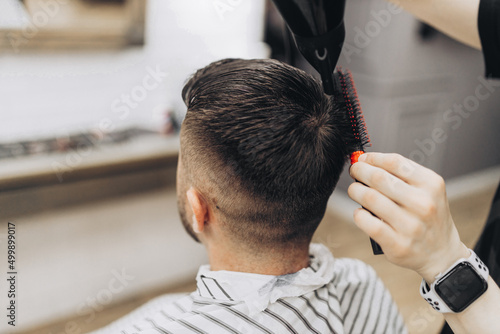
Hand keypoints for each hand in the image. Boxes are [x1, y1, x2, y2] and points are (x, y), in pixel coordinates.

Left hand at [347, 152, 469, 282]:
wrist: (442, 254)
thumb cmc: (428, 217)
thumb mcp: (427, 191)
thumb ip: (401, 176)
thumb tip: (366, 161)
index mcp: (431, 185)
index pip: (394, 162)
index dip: (373, 158)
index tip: (363, 159)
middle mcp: (423, 204)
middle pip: (379, 178)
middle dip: (360, 171)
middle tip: (354, 171)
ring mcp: (411, 226)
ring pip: (370, 198)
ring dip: (355, 190)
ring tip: (354, 190)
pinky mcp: (398, 244)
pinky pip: (367, 222)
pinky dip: (358, 214)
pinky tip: (360, 212)